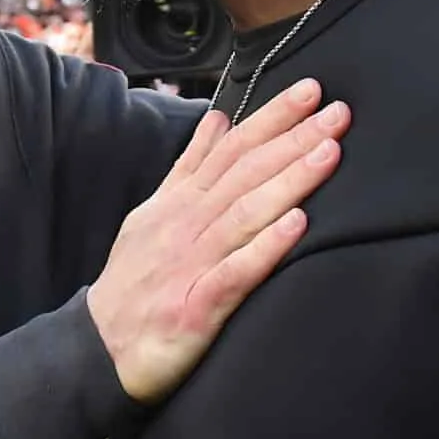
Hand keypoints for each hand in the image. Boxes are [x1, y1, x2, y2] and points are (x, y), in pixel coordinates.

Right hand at [86, 79, 350, 404]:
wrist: (100, 348)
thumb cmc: (136, 282)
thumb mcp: (153, 213)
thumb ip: (189, 168)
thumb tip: (218, 120)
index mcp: (180, 202)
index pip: (232, 148)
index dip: (271, 117)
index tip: (311, 89)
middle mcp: (186, 225)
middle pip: (245, 173)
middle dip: (294, 138)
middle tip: (338, 111)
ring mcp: (191, 264)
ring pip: (246, 213)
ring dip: (289, 181)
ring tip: (329, 154)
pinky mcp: (196, 307)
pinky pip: (236, 272)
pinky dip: (265, 246)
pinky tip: (297, 225)